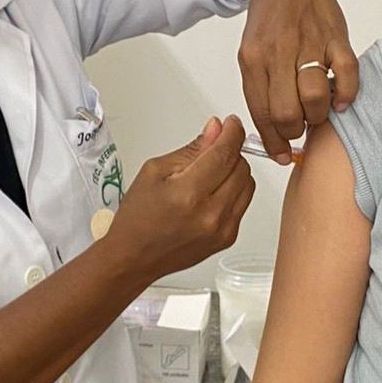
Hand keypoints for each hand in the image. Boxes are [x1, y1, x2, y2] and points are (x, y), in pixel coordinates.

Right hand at [102, 115, 254, 281]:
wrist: (133, 258)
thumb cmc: (137, 218)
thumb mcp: (154, 171)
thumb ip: (191, 150)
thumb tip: (215, 130)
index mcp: (188, 193)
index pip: (225, 153)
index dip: (233, 133)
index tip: (231, 124)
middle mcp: (210, 213)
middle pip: (241, 167)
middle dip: (230, 152)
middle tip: (212, 150)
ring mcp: (222, 228)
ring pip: (248, 184)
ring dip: (234, 172)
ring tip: (210, 174)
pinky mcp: (228, 238)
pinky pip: (244, 203)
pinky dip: (233, 192)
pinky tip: (212, 194)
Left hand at [241, 0, 358, 163]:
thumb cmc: (272, 19)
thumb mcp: (253, 50)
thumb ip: (261, 87)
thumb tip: (273, 131)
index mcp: (253, 58)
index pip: (261, 112)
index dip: (273, 140)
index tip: (282, 154)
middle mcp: (278, 51)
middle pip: (286, 112)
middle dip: (295, 131)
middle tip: (300, 128)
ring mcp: (309, 43)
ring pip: (314, 98)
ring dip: (318, 115)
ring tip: (318, 111)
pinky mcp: (336, 36)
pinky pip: (346, 75)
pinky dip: (346, 94)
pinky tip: (341, 99)